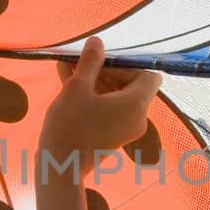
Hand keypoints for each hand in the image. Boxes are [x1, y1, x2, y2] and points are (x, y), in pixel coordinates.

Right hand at [39, 38, 161, 177]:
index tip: (103, 64)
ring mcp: (125, 129)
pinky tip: (67, 85)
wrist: (60, 168)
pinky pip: (108, 110)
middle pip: (132, 85)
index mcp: (137, 103)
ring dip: (95, 82)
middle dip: (106, 71)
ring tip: (67, 70)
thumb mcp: (77, 87)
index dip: (128, 65)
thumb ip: (90, 61)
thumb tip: (97, 41)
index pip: (149, 75)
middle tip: (79, 64)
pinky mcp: (112, 137)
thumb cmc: (70, 125)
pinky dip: (93, 97)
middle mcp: (138, 117)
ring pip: (116, 97)